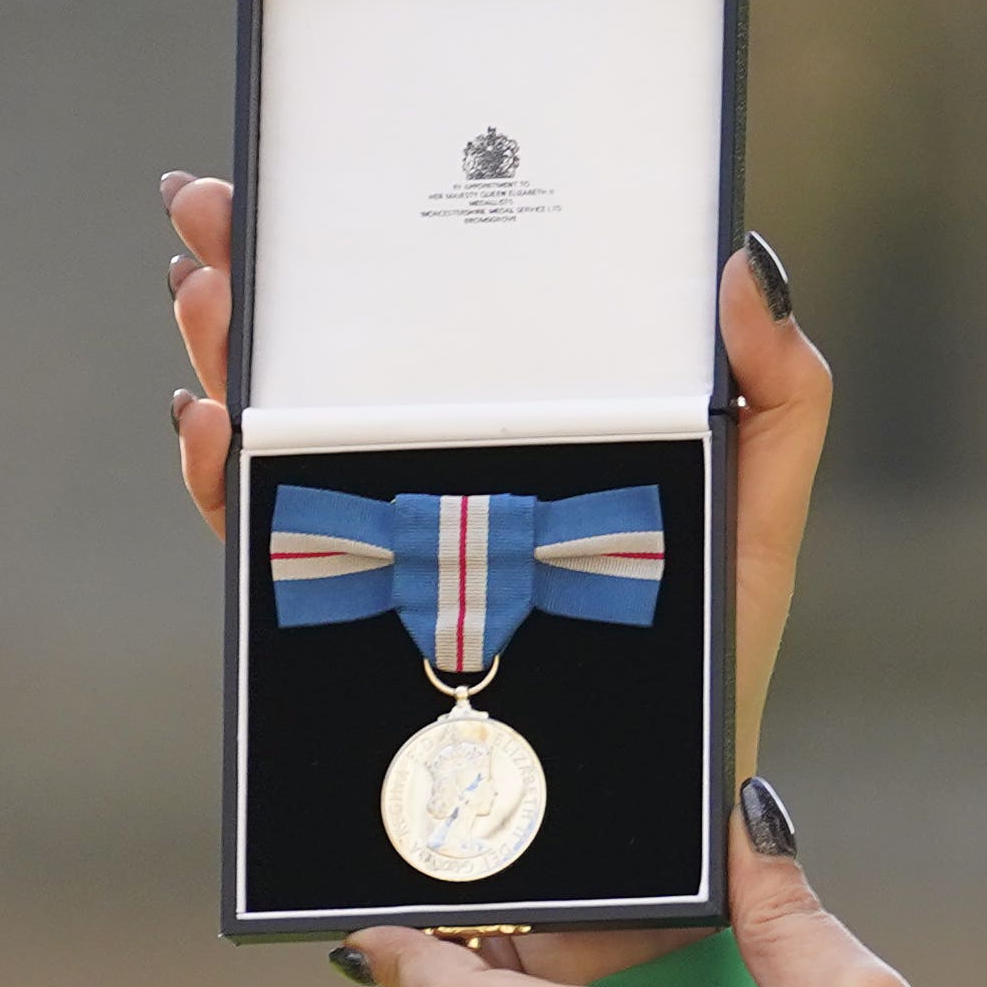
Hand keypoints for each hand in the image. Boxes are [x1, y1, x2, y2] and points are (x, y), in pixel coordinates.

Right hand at [168, 173, 834, 983]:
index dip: (365, 235)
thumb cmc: (707, 659)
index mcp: (524, 426)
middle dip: (256, 274)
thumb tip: (749, 258)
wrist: (649, 817)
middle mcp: (439, 473)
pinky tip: (219, 431)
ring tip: (208, 299)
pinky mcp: (349, 623)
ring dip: (224, 356)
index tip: (307, 169)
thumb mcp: (759, 511)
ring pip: (278, 431)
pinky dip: (225, 481)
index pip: (429, 312)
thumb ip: (778, 393)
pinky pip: (264, 543)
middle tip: (212, 209)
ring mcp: (388, 542)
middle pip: (328, 355)